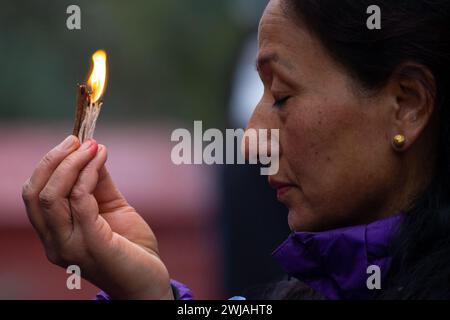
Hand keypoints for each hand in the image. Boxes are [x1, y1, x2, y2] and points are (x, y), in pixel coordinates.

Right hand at [22, 136, 172, 299]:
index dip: (48, 165)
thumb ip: (98, 185)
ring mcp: (70, 246)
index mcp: (55, 234)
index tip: (71, 142)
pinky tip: (101, 159)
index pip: (34, 195)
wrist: (149, 280)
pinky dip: (88, 174)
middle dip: (54, 160)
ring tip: (92, 146)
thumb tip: (92, 152)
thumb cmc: (131, 246)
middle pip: (35, 193)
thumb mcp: (112, 209)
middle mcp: (55, 243)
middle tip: (76, 140)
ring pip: (52, 196)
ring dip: (71, 164)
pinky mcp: (92, 245)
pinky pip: (81, 201)